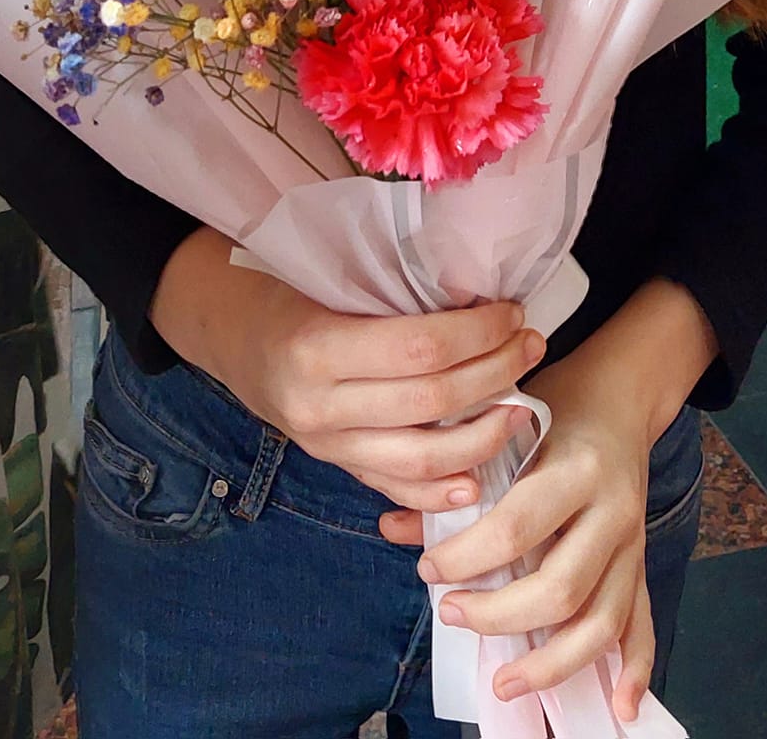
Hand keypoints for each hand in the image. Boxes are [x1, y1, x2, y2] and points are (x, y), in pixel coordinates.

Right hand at [149, 226, 545, 510]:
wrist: (235, 336)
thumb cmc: (291, 289)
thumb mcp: (329, 275)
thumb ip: (392, 292)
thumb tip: (478, 295)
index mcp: (318, 347)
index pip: (420, 349)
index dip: (478, 333)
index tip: (512, 312)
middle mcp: (320, 405)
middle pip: (431, 404)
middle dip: (495, 374)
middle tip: (531, 346)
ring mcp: (327, 446)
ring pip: (421, 461)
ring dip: (484, 437)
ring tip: (521, 406)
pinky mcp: (336, 468)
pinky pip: (395, 490)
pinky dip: (441, 492)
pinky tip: (480, 478)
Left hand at [378, 278, 718, 724]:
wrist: (620, 396)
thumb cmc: (555, 408)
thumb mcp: (505, 427)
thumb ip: (455, 478)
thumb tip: (394, 528)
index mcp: (577, 467)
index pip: (516, 528)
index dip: (466, 558)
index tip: (428, 568)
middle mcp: (613, 509)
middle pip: (561, 588)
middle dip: (499, 616)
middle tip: (451, 614)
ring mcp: (633, 542)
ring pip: (602, 621)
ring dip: (552, 662)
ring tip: (504, 681)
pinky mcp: (640, 562)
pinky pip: (643, 623)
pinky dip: (635, 669)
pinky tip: (620, 706)